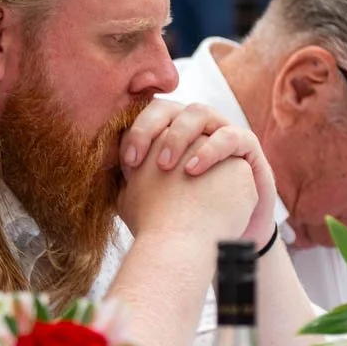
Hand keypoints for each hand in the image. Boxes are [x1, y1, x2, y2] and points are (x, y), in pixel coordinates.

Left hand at [119, 101, 277, 242]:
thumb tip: (100, 170)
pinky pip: (231, 135)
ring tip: (165, 165)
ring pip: (199, 112)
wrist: (221, 238)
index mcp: (168, 133)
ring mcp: (220, 132)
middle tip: (138, 159)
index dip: (133, 133)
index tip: (124, 162)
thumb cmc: (184, 217)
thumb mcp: (152, 199)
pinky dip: (210, 149)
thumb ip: (130, 182)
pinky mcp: (246, 147)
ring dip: (178, 135)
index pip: (146, 117)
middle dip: (149, 128)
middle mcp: (194, 128)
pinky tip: (193, 169)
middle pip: (169, 107)